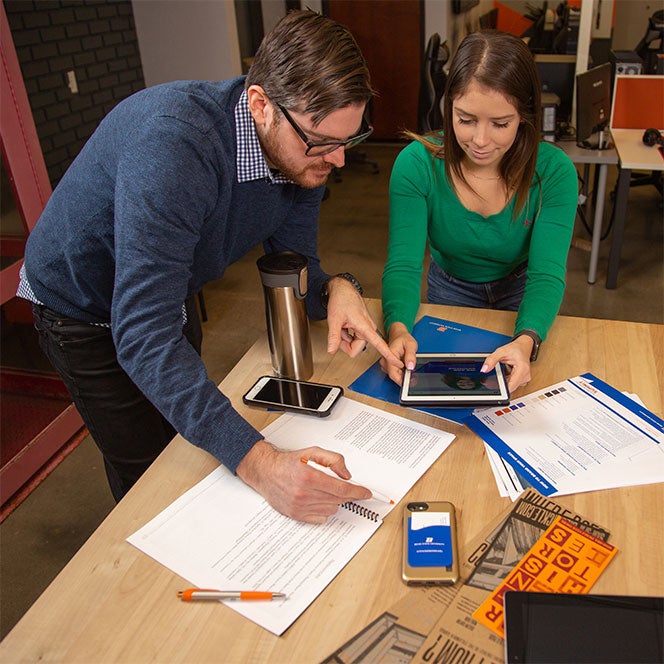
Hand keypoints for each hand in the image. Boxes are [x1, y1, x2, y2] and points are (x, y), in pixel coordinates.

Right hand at [236, 440, 371, 523]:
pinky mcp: (296, 515)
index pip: (342, 489)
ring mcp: (300, 506)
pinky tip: (316, 499)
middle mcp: (304, 493)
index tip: (366, 493)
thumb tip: (347, 475)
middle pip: (338, 500)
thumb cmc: (288, 462)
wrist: (266, 472)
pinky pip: (321, 518)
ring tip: (322, 489)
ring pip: (331, 509)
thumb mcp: (313, 452)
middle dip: (344, 493)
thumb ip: (333, 460)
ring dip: (333, 501)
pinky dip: (323, 510)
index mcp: (310, 477)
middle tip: (339, 485)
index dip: (357, 492)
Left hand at [325, 277, 401, 367]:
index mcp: (365, 327)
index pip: (380, 345)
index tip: (398, 364)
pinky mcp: (363, 329)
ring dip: (345, 338)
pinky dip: (346, 335)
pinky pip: (354, 339)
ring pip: (354, 345)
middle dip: (345, 345)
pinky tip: (344, 326)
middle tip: (339, 332)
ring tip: (342, 326)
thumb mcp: (334, 319)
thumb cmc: (342, 300)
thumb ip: (334, 337)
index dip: (389, 355)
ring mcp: (366, 329)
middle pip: (356, 349)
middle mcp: (369, 329)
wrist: (343, 290)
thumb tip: (332, 350)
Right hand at [380, 322, 417, 385]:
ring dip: (402, 375)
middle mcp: (385, 360)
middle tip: (414, 375)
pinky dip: (400, 372)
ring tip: (409, 367)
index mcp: (389, 354)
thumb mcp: (411, 345)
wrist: (398, 335)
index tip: (411, 380)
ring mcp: (385, 363)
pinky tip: (404, 367)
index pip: (393, 373)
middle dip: (404, 377)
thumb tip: (410, 366)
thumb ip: (411, 355)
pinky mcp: (387, 365)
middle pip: (393, 375)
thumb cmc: (403, 339)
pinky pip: (394, 373)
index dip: (402, 379)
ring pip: (394, 375)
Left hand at [481, 335, 533, 393]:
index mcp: (522, 370)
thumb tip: (484, 369)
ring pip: (509, 386)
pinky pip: (511, 383)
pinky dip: (506, 379)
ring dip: (503, 380)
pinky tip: (505, 371)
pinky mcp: (521, 380)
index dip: (501, 390)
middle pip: (509, 387)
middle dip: (499, 383)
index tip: (492, 387)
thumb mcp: (501, 351)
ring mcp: (524, 379)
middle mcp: (525, 376)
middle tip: (495, 373)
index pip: (510, 387)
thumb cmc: (516, 349)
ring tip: (503, 369)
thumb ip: (492, 360)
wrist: (523, 347)